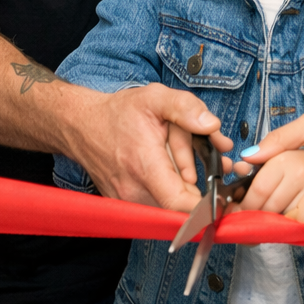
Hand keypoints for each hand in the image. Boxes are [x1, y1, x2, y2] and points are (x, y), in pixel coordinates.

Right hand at [63, 82, 232, 211]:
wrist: (82, 125)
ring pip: (170, 198)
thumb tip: (213, 126)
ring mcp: (128, 201)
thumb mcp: (155, 97)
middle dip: (196, 174)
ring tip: (173, 149)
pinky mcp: (126, 204)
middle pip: (182, 196)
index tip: (221, 191)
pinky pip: (156, 199)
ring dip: (181, 177)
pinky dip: (166, 182)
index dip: (207, 204)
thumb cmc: (117, 113)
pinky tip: (162, 161)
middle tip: (200, 146)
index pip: (181, 205)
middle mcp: (134, 191)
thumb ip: (187, 108)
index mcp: (145, 167)